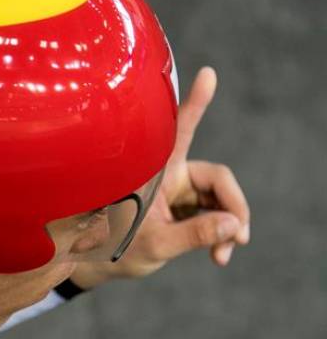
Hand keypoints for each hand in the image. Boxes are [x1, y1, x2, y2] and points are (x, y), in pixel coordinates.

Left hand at [72, 67, 250, 288]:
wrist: (97, 264)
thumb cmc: (114, 249)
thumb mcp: (155, 244)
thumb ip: (194, 234)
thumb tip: (234, 224)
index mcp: (154, 171)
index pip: (180, 132)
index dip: (195, 104)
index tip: (208, 74)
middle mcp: (168, 173)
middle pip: (217, 178)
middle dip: (233, 208)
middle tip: (241, 237)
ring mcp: (177, 189)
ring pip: (219, 200)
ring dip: (228, 227)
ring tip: (222, 256)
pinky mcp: (182, 206)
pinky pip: (213, 214)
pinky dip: (220, 235)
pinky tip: (218, 256)